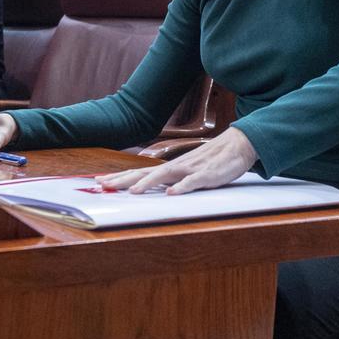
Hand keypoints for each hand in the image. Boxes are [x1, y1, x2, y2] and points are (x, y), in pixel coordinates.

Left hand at [96, 127, 257, 194]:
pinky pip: (194, 181)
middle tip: (102, 184)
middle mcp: (176, 166)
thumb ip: (171, 179)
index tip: (99, 181)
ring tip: (133, 191)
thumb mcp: (188, 170)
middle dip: (123, 180)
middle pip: (145, 173)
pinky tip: (172, 194)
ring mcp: (192, 169)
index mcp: (170, 167)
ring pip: (166, 175)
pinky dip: (182, 187)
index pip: (139, 173)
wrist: (238, 144)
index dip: (120, 177)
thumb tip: (151, 188)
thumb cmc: (212, 160)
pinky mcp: (208, 174)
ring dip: (148, 183)